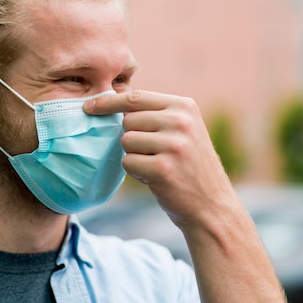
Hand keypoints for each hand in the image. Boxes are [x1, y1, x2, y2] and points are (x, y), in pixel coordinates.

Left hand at [84, 90, 234, 227]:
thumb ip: (155, 114)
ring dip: (135, 156)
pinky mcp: (163, 169)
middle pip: (128, 120)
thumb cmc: (190, 166)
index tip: (89, 106)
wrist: (212, 205)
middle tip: (155, 154)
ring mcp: (173, 145)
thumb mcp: (183, 130)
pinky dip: (137, 173)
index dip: (109, 101)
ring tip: (158, 165)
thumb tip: (110, 101)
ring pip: (126, 141)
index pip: (136, 97)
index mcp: (184, 106)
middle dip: (132, 138)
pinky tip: (157, 178)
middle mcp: (181, 121)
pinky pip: (128, 162)